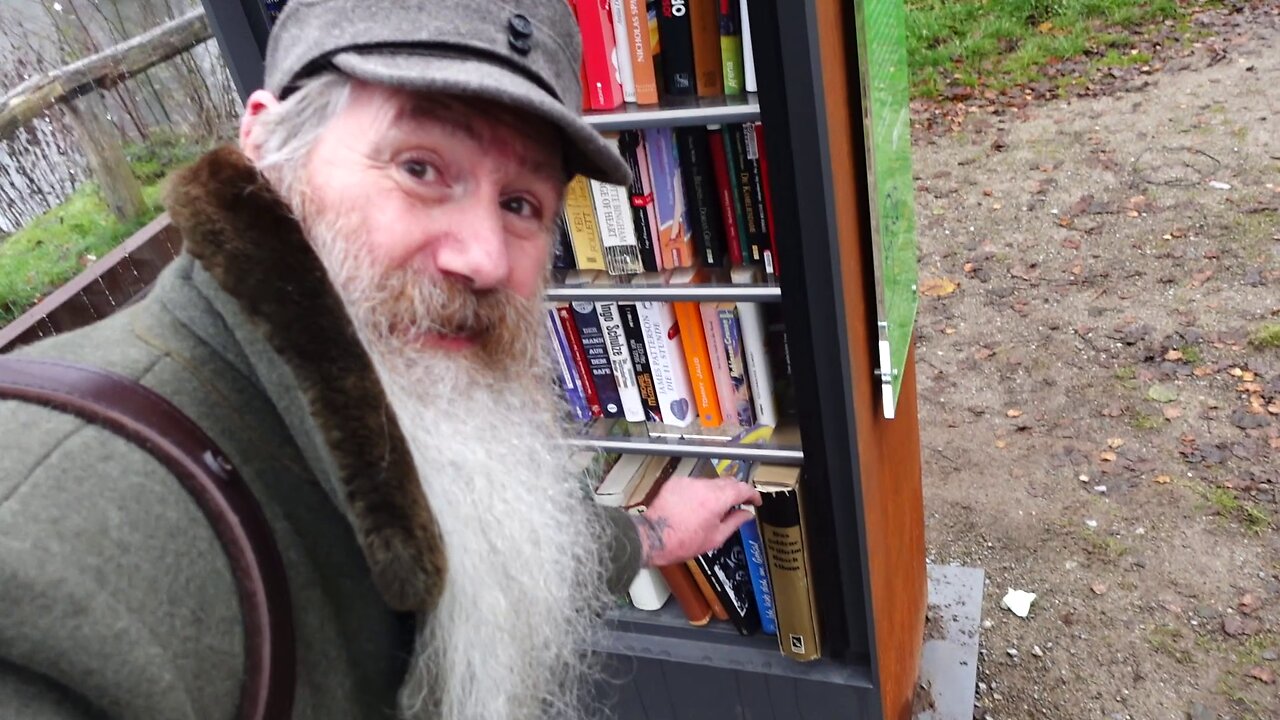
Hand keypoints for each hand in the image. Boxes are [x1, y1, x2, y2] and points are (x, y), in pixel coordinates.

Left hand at [632, 475, 761, 567]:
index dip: (753, 494)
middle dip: (735, 492)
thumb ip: (734, 522)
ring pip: (710, 482)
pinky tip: (694, 507)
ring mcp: (689, 482)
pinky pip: (694, 484)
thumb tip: (746, 515)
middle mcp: (704, 486)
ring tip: (711, 510)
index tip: (755, 501)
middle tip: (737, 505)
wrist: (653, 537)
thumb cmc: (682, 541)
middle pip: (728, 482)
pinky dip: (698, 492)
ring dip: (715, 492)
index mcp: (717, 499)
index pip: (743, 488)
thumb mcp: (715, 538)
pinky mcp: (676, 482)